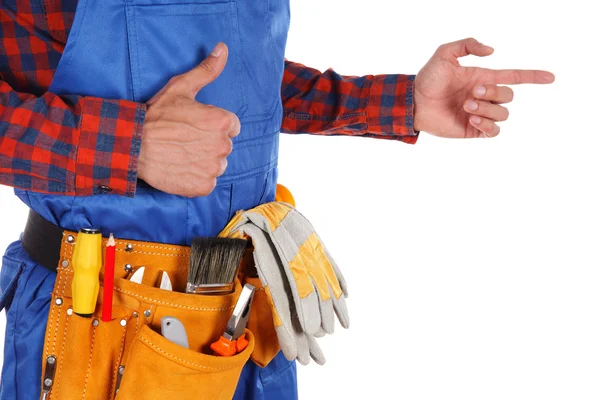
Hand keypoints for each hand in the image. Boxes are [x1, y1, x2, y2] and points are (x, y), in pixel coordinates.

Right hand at [138, 42, 239, 196]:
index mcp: (223, 122)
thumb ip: (207, 70)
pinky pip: (208, 182)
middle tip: (184, 139)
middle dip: (208, 143)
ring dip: (203, 161)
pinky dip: (196, 178)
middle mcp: (223, 146)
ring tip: (181, 153)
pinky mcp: (204, 186)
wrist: (132, 145)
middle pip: (224, 146)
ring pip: (217, 165)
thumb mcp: (181, 87)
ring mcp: (214, 168)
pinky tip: (180, 168)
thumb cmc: (156, 115)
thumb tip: (223, 48)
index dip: (213, 125)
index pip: (232, 126)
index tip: (195, 126)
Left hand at [414, 38, 554, 137]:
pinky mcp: (473, 130)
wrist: (414, 102)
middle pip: (509, 96)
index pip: (514, 77)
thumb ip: (467, 44)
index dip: (533, 76)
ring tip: (466, 105)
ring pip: (503, 114)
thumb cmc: (428, 78)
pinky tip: (471, 118)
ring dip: (487, 109)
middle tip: (472, 93)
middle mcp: (484, 96)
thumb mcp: (444, 53)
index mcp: (482, 78)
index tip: (550, 77)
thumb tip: (492, 52)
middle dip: (494, 93)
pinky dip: (487, 125)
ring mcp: (479, 114)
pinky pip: (494, 131)